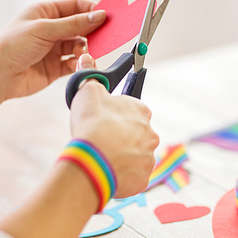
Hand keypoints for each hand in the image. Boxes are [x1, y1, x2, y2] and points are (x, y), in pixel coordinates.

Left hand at [0, 0, 105, 99]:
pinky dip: (79, 64)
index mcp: (45, 12)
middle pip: (80, 27)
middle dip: (92, 32)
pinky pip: (74, 63)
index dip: (92, 10)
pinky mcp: (56, 67)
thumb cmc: (12, 47)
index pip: (75, 6)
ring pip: (79, 46)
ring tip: (85, 54)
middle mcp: (50, 29)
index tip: (107, 16)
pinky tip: (80, 65)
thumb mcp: (45, 29)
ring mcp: (53, 49)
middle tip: (104, 37)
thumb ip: (75, 24)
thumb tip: (99, 15)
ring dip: (85, 50)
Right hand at [69, 55, 159, 197]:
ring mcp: (148, 158)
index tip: (105, 121)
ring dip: (122, 157)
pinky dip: (122, 176)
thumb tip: (86, 58)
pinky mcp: (143, 179)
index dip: (116, 116)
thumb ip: (90, 75)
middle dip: (121, 138)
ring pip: (135, 156)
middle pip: (136, 135)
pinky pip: (133, 177)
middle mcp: (150, 134)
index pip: (133, 111)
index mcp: (141, 111)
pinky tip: (108, 171)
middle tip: (102, 141)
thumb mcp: (87, 91)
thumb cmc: (92, 124)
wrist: (92, 159)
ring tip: (103, 158)